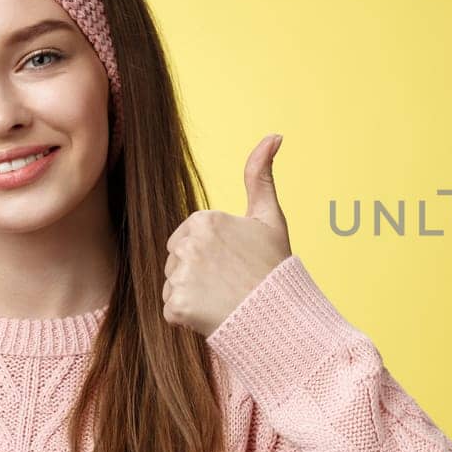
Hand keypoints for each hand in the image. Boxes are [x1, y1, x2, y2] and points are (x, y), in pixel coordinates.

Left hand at [163, 134, 294, 337]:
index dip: (212, 252)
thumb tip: (274, 136)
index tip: (235, 262)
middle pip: (177, 258)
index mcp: (204, 220)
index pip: (190, 237)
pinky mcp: (176, 306)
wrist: (280, 315)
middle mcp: (187, 245)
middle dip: (197, 271)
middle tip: (230, 282)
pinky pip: (171, 310)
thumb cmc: (274, 266)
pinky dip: (188, 316)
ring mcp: (180, 276)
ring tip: (223, 298)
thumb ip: (261, 174)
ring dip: (192, 294)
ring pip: (173, 284)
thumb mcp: (269, 217)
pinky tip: (212, 313)